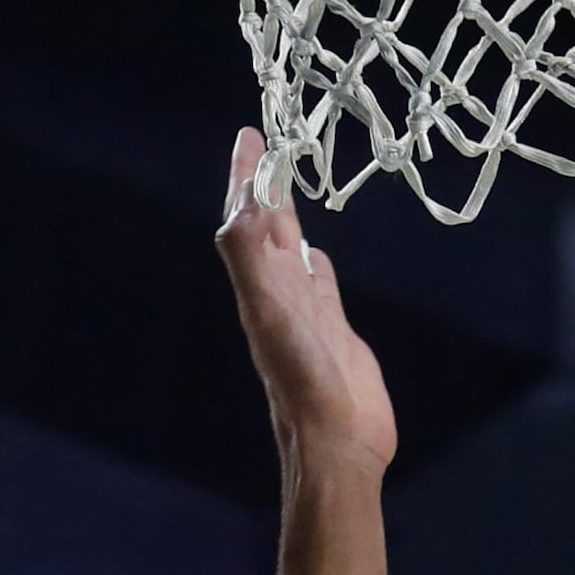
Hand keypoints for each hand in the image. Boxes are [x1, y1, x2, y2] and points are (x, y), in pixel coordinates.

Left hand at [218, 129, 397, 481]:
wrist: (335, 441)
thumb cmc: (302, 381)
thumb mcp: (268, 313)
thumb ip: (248, 259)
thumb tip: (239, 206)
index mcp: (258, 282)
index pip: (247, 215)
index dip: (246, 175)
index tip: (251, 133)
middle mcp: (276, 291)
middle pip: (265, 224)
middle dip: (264, 182)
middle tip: (269, 140)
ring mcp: (305, 310)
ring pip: (290, 249)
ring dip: (287, 216)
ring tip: (289, 184)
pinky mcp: (333, 328)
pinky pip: (319, 283)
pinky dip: (315, 261)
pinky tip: (316, 253)